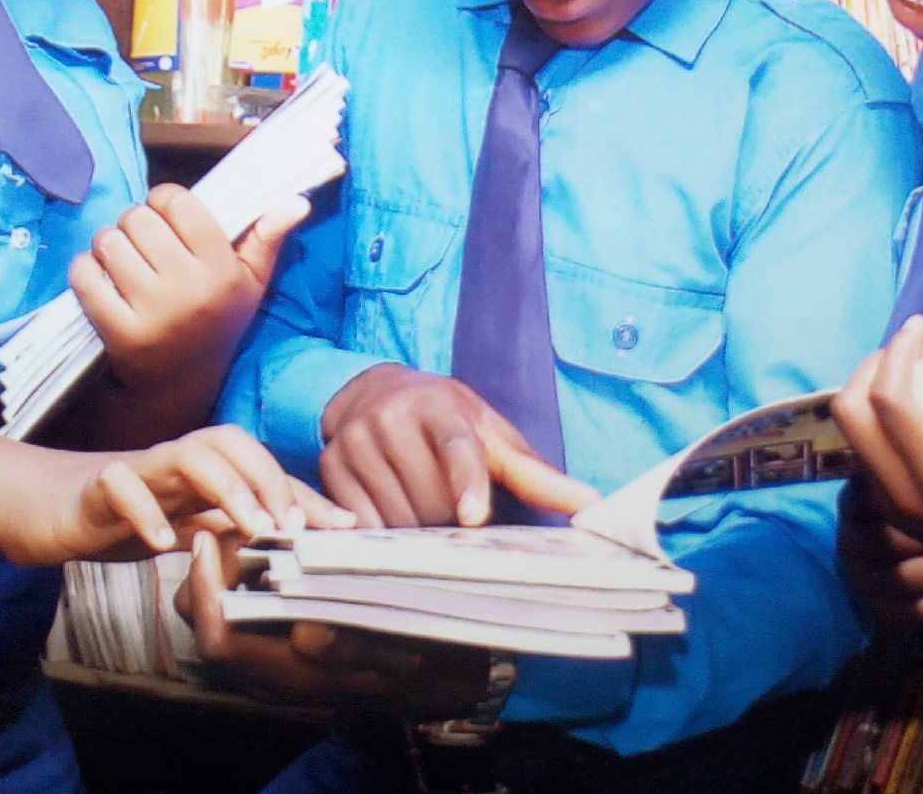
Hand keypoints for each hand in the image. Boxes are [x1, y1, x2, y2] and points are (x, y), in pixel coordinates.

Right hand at [0, 423, 352, 566]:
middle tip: (292, 527)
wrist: (52, 507)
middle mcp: (178, 459)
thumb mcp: (193, 527)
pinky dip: (147, 512)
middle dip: (268, 478)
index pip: (264, 468)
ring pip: (188, 454)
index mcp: (206, 468)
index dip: (304, 495)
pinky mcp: (99, 486)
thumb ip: (241, 531)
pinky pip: (123, 486)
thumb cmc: (132, 515)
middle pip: (232, 441)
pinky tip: (166, 544)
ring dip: (225, 488)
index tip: (342, 529)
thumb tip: (302, 545)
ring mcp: (140, 468)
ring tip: (249, 528)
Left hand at [71, 185, 308, 391]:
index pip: (179, 203)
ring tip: (123, 260)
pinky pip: (85, 275)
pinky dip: (85, 269)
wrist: (180, 383)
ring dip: (109, 244)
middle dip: (135, 223)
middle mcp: (190, 290)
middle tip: (143, 242)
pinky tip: (101, 280)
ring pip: (109, 242)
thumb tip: (298, 203)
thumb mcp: (250, 282)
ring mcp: (153, 312)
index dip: (165, 201)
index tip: (167, 217)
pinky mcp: (118, 331)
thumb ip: (268, 238)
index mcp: (223, 271)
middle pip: (139, 218)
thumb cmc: (216, 319)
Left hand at [178, 528, 490, 715]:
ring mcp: (268, 662)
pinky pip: (235, 608)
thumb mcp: (404, 653)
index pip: (219, 641)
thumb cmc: (423, 655)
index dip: (205, 591)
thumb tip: (305, 637)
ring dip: (221, 570)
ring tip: (249, 530)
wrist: (436, 674)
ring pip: (214, 614)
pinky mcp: (274, 644)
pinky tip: (266, 546)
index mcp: (292, 680)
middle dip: (206, 571)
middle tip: (232, 524)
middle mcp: (269, 676)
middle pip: (204, 625)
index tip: (213, 537)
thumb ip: (355, 649)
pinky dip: (238, 575)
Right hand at [319, 365, 598, 526]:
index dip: (467, 482)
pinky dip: (383, 529)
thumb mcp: (491, 436)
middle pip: (430, 500)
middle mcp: (391, 415)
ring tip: (419, 498)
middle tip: (449, 502)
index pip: (457, 447)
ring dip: (416, 526)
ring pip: (396, 517)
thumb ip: (536, 473)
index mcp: (440, 404)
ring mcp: (355, 439)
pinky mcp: (329, 464)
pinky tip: (391, 507)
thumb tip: (593, 504)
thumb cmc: (447, 419)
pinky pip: (362, 524)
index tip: (474, 516)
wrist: (378, 391)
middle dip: (446, 516)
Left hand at [829, 318, 922, 641]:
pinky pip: (864, 451)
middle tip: (913, 346)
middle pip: (850, 415)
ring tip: (915, 367)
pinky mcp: (895, 510)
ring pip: (851, 435)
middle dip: (872, 368)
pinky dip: (874, 417)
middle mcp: (905, 497)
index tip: (921, 326)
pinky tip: (911, 400)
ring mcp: (894, 508)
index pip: (889, 404)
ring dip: (870, 391)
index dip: (897, 354)